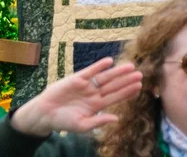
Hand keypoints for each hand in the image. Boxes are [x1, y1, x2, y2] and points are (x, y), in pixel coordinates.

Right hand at [9, 57, 141, 136]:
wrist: (46, 113)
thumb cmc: (64, 121)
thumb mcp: (83, 125)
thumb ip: (99, 121)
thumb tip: (117, 118)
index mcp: (97, 106)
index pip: (116, 97)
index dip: (127, 92)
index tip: (140, 87)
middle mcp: (93, 94)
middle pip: (114, 86)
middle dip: (127, 80)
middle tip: (141, 74)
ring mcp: (86, 86)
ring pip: (105, 77)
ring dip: (117, 72)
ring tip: (131, 67)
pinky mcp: (76, 79)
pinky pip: (90, 71)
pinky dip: (99, 66)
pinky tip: (109, 61)